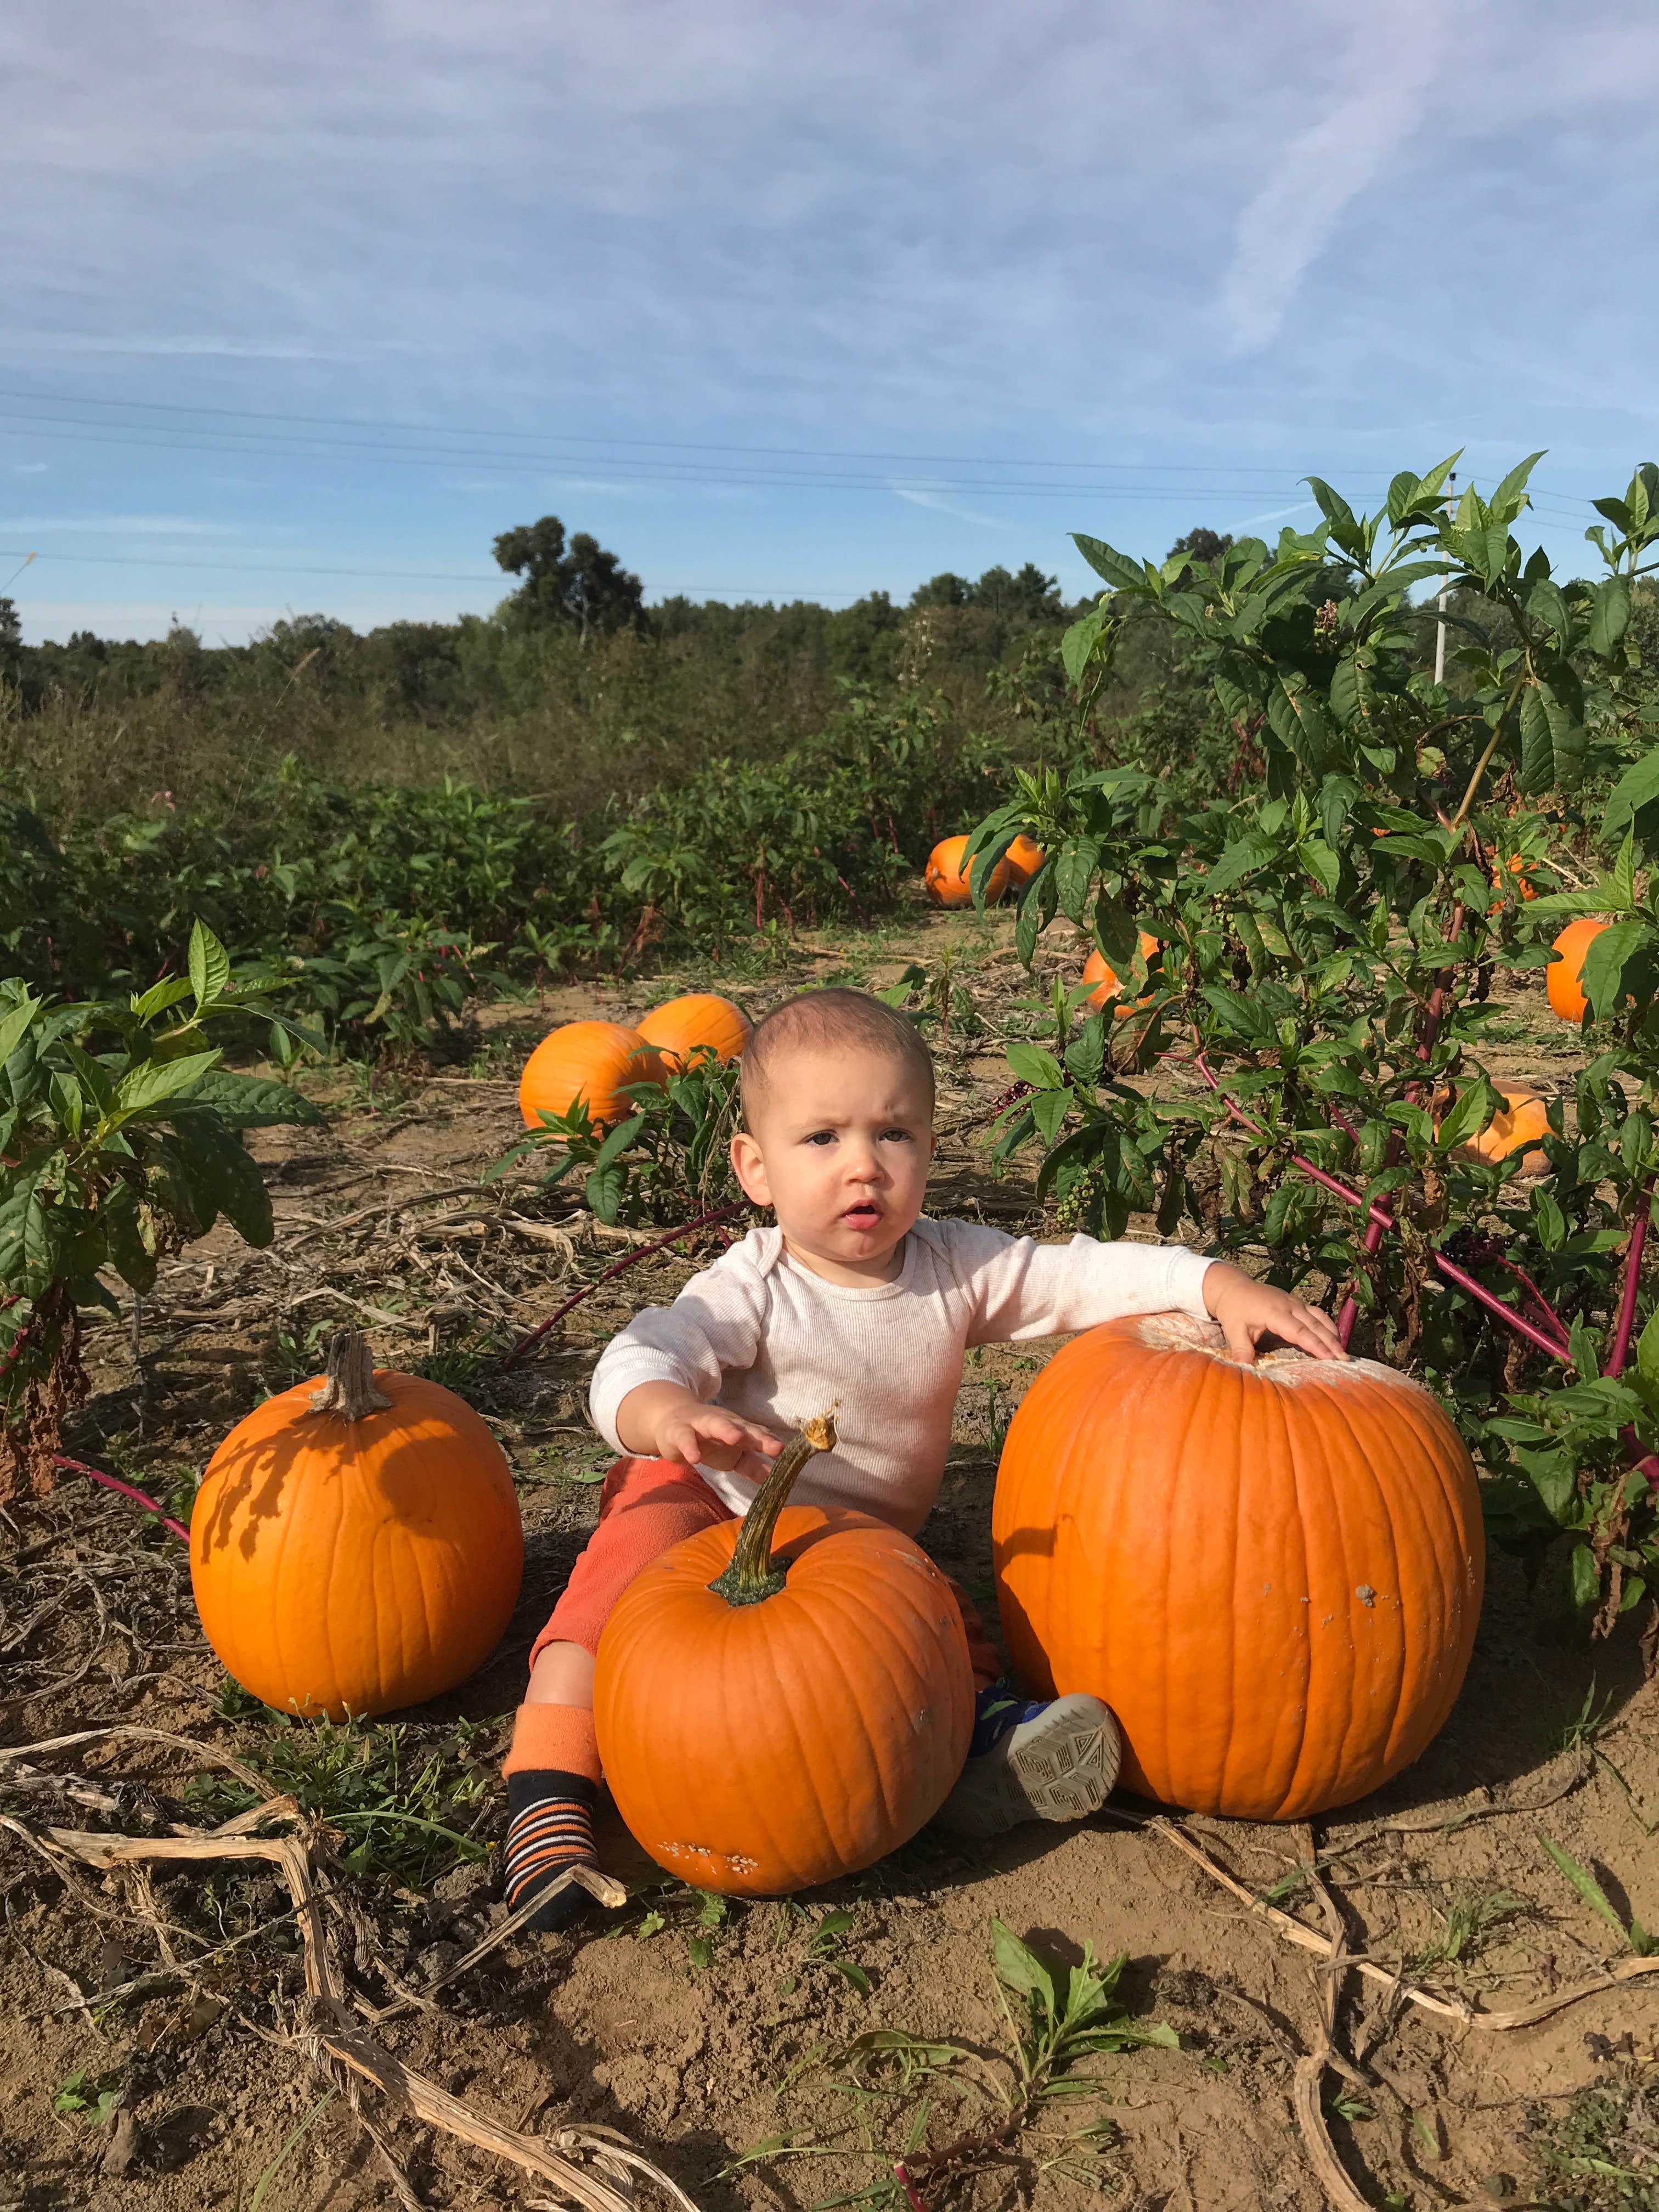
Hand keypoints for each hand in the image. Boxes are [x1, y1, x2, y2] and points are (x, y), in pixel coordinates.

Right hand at [615, 1382, 785, 1482]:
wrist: (672, 1421)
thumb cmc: (709, 1440)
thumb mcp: (732, 1455)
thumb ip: (752, 1465)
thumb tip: (775, 1480)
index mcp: (740, 1429)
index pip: (759, 1436)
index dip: (773, 1444)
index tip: (788, 1455)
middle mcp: (725, 1423)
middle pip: (744, 1429)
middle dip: (760, 1437)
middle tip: (776, 1447)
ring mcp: (701, 1424)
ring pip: (715, 1424)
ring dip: (726, 1429)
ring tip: (736, 1439)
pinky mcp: (680, 1430)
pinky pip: (686, 1438)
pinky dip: (690, 1446)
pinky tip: (695, 1458)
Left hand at [1202, 1262, 1345, 1363]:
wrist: (1232, 1286)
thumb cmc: (1234, 1309)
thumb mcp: (1233, 1331)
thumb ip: (1241, 1350)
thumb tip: (1244, 1370)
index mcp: (1275, 1313)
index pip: (1300, 1331)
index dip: (1316, 1345)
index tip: (1330, 1358)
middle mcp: (1290, 1305)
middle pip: (1315, 1325)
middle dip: (1331, 1343)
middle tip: (1345, 1360)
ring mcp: (1295, 1302)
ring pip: (1320, 1317)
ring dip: (1333, 1334)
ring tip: (1343, 1352)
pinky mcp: (1297, 1302)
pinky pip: (1317, 1313)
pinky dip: (1328, 1325)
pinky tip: (1335, 1337)